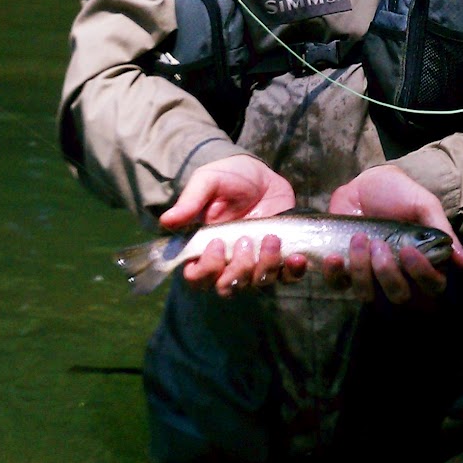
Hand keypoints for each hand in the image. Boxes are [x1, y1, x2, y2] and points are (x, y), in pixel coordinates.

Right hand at [158, 154, 305, 296]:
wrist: (261, 173)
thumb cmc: (228, 178)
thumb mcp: (208, 182)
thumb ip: (190, 202)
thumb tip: (166, 221)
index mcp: (204, 249)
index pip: (196, 278)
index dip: (206, 270)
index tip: (216, 244)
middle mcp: (227, 263)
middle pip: (226, 288)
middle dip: (237, 269)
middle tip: (245, 240)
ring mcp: (254, 263)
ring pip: (255, 284)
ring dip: (264, 266)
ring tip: (272, 238)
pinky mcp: (279, 259)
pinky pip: (286, 278)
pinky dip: (292, 273)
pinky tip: (296, 257)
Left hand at [324, 165, 462, 304]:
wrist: (364, 182)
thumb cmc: (399, 193)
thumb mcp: (424, 205)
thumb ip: (442, 231)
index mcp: (423, 263)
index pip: (432, 287)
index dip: (422, 274)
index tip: (409, 251)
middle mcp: (399, 275)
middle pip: (399, 296)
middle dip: (388, 272)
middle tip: (380, 243)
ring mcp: (370, 276)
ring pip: (367, 295)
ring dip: (362, 270)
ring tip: (359, 239)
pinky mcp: (344, 270)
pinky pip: (338, 285)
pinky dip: (335, 274)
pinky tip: (336, 256)